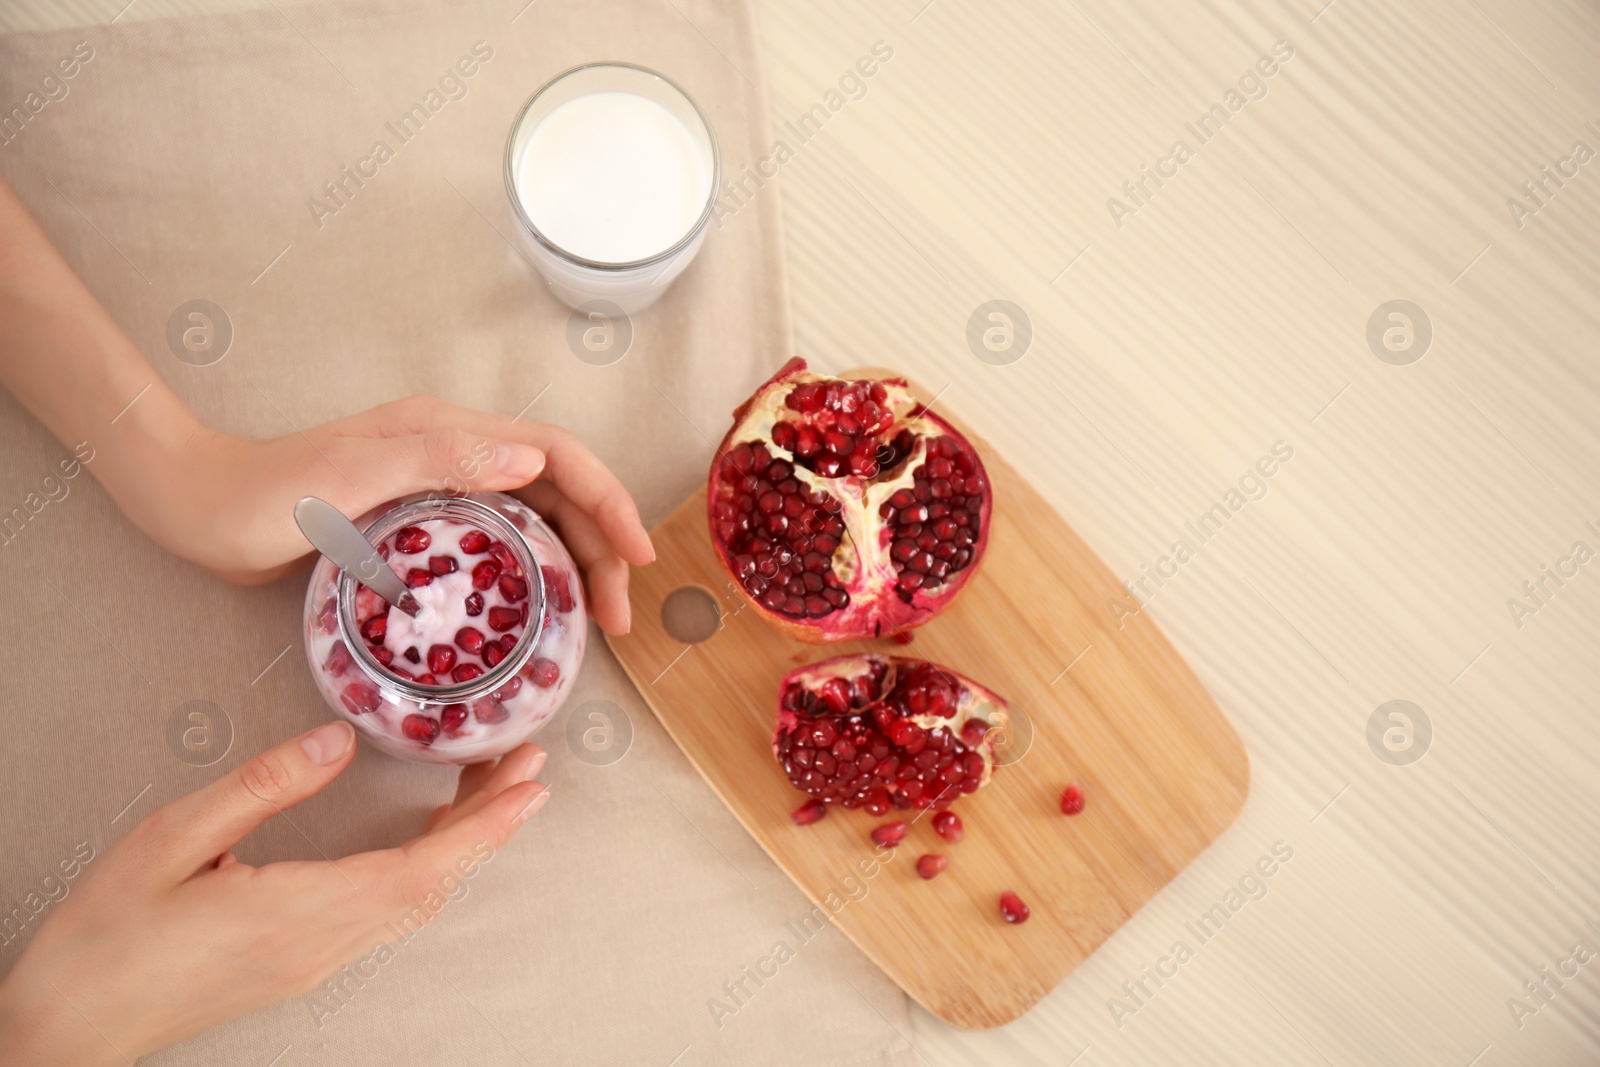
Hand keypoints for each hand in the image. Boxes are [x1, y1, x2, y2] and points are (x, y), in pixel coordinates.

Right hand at [0, 723, 550, 1064]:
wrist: (65, 1027)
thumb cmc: (104, 938)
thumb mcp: (172, 840)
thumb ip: (263, 787)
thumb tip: (338, 741)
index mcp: (294, 913)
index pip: (417, 870)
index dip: (482, 830)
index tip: (529, 790)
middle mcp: (319, 945)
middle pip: (431, 884)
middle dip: (488, 825)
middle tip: (527, 766)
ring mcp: (313, 961)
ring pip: (412, 902)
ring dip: (460, 846)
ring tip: (489, 787)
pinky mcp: (298, 964)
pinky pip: (384, 915)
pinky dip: (423, 869)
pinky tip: (427, 838)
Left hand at [135, 395, 653, 632]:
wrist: (197, 507)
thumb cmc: (260, 495)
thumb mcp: (348, 477)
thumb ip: (438, 460)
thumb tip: (533, 461)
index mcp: (447, 430)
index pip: (557, 454)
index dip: (608, 500)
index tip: (636, 558)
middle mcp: (453, 451)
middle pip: (558, 490)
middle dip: (602, 545)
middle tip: (619, 614)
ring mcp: (438, 486)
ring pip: (534, 518)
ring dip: (574, 564)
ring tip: (596, 621)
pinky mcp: (420, 522)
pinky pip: (499, 542)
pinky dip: (533, 574)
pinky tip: (537, 613)